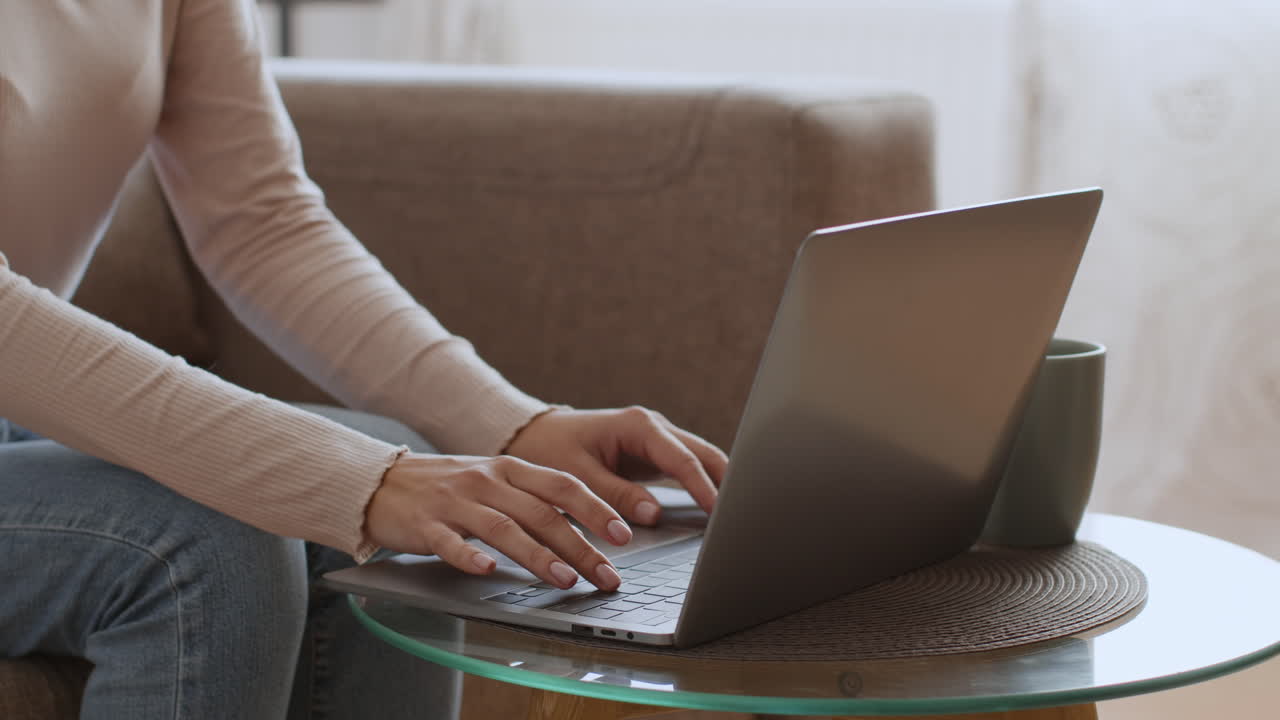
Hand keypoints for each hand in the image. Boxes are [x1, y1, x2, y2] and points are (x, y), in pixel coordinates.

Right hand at [364, 453, 632, 589]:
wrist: (381, 482)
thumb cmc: (448, 487)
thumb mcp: (494, 482)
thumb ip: (532, 499)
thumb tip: (584, 529)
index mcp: (509, 468)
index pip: (563, 485)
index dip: (596, 509)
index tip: (624, 535)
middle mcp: (486, 481)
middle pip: (541, 512)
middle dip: (580, 547)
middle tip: (606, 576)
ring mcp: (455, 502)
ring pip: (504, 528)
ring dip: (538, 556)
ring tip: (565, 580)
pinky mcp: (424, 525)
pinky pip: (449, 543)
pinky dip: (469, 557)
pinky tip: (487, 572)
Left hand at [504, 406, 727, 525]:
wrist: (536, 436)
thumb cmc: (551, 450)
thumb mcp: (577, 475)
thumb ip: (615, 495)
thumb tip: (652, 515)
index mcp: (638, 426)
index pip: (683, 460)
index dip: (705, 488)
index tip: (721, 513)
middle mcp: (654, 427)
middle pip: (705, 454)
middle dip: (728, 482)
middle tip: (745, 516)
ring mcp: (658, 440)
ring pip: (703, 459)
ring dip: (721, 484)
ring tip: (740, 516)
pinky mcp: (656, 454)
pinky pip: (690, 468)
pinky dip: (706, 486)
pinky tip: (718, 510)